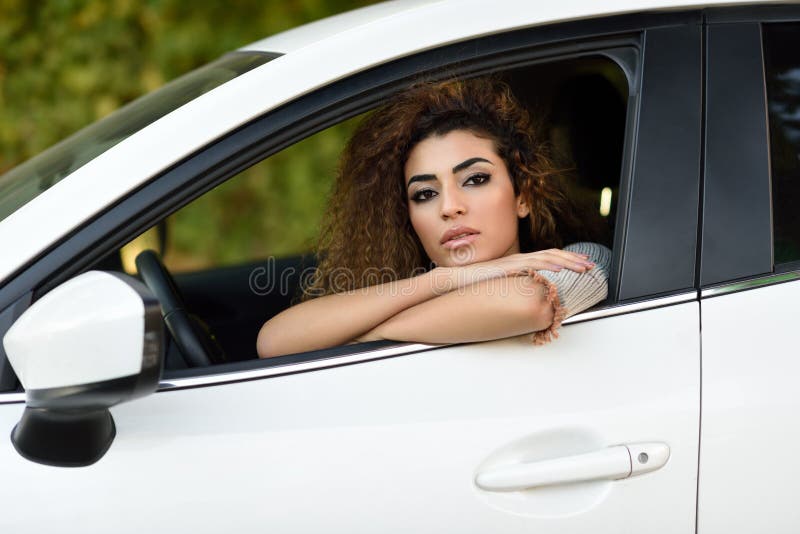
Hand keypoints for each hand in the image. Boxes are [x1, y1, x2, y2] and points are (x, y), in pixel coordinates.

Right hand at [430, 248, 594, 293]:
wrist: (454, 280)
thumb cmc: (473, 286)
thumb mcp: (498, 287)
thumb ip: (512, 288)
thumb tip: (524, 297)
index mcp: (518, 264)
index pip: (547, 258)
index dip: (566, 261)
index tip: (582, 266)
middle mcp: (518, 259)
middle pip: (552, 255)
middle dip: (574, 260)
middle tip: (591, 266)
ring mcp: (514, 262)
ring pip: (547, 258)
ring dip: (568, 262)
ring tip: (583, 267)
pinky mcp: (507, 268)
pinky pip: (532, 264)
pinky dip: (548, 265)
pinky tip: (559, 268)